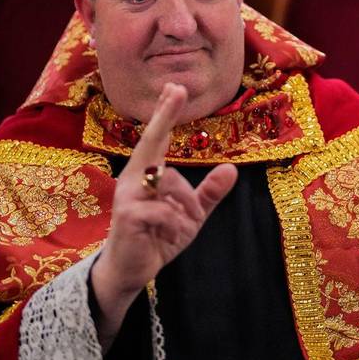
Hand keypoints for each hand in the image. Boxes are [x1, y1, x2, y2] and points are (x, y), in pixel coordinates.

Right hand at [90, 82, 237, 347]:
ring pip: (172, 184)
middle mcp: (133, 179)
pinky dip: (176, 225)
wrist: (131, 271)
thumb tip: (230, 169)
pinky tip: (170, 237)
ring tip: (183, 228)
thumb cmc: (157, 238)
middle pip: (151, 142)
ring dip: (187, 208)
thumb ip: (208, 194)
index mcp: (147, 175)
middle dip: (164, 115)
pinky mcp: (128, 215)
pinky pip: (166, 211)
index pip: (157, 138)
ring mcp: (128, 196)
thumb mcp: (190, 215)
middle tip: (177, 88)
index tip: (173, 88)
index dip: (165, 113)